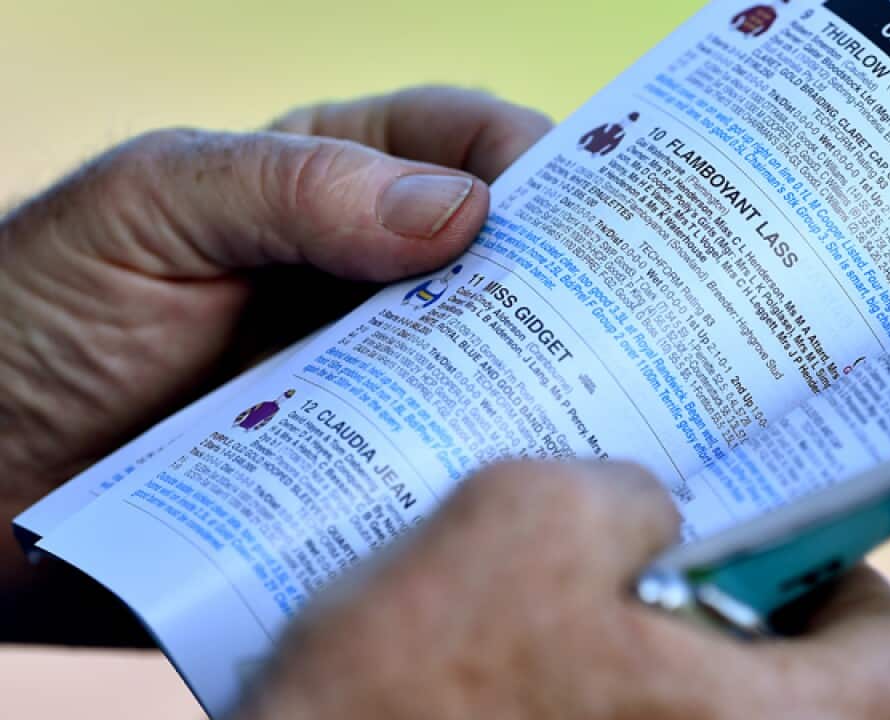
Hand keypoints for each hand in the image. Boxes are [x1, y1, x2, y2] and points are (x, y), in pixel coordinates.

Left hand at [0, 87, 550, 626]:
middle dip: (564, 273)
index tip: (595, 204)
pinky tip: (514, 464)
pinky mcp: (357, 457)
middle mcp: (363, 270)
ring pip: (485, 357)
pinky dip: (481, 451)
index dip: (535, 158)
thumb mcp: (149, 207)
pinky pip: (439, 447)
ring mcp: (365, 369)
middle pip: (497, 254)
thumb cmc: (35, 313)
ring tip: (593, 398)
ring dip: (537, 372)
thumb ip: (293, 189)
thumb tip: (459, 214)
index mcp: (327, 176)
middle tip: (625, 313)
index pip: (459, 139)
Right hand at [235, 461, 889, 719]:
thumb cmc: (410, 702)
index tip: (784, 535)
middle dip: (744, 601)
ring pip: (711, 714)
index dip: (863, 586)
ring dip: (659, 637)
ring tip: (578, 570)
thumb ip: (627, 494)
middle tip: (668, 531)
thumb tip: (656, 511)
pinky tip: (519, 630)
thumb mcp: (528, 520)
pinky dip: (599, 683)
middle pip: (813, 691)